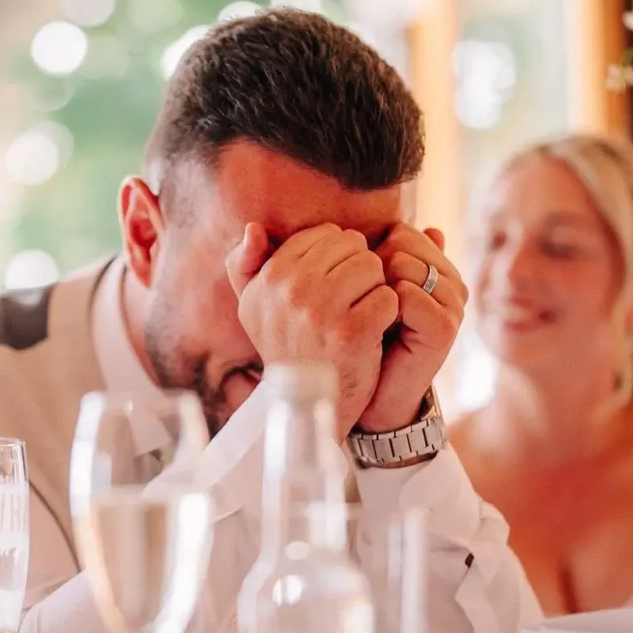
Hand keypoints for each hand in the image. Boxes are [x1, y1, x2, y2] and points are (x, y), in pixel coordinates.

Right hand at [225, 222, 399, 436]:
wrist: (306, 404)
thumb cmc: (286, 347)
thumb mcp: (253, 307)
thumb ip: (244, 265)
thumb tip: (253, 228)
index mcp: (269, 278)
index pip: (325, 234)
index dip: (338, 256)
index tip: (331, 285)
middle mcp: (290, 291)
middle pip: (351, 245)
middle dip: (358, 268)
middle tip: (350, 300)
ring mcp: (321, 312)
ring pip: (372, 266)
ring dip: (374, 288)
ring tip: (360, 312)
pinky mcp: (352, 333)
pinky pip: (388, 297)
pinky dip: (387, 312)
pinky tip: (372, 330)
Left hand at [358, 225, 467, 433]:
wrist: (375, 392)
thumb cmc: (369, 337)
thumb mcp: (374, 291)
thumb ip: (387, 257)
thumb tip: (422, 226)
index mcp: (440, 269)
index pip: (403, 232)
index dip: (373, 254)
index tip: (366, 286)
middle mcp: (452, 283)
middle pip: (403, 244)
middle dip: (375, 269)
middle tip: (369, 304)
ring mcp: (453, 305)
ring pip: (404, 266)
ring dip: (377, 291)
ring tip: (377, 319)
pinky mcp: (445, 328)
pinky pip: (407, 295)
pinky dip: (386, 309)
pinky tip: (382, 329)